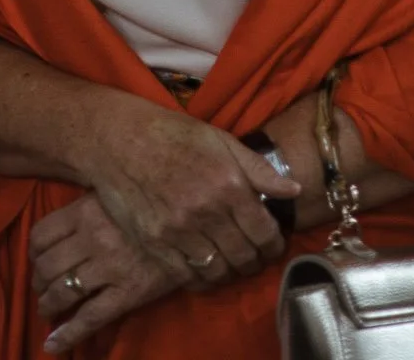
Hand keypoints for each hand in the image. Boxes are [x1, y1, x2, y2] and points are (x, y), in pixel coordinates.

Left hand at [30, 195, 183, 352]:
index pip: (41, 235)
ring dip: (47, 304)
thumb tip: (56, 226)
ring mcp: (108, 269)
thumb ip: (84, 207)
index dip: (33, 250)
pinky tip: (52, 345)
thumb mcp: (112, 193)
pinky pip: (89, 318)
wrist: (191, 228)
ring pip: (62, 292)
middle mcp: (92, 239)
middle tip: (40, 285)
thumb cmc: (147, 206)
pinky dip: (67, 334)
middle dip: (38, 281)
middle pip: (47, 266)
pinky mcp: (126, 294)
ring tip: (47, 307)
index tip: (36, 257)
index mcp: (86, 211)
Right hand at [78, 93, 297, 288]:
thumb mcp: (219, 139)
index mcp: (228, 183)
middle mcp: (207, 210)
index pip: (265, 232)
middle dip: (256, 261)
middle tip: (255, 258)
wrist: (119, 140)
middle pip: (245, 256)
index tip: (273, 244)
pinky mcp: (157, 244)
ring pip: (219, 271)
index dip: (275, 245)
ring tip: (232, 264)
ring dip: (231, 272)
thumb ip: (258, 168)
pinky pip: (189, 276)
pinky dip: (203, 279)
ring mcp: (180, 230)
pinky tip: (207, 269)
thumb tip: (295, 190)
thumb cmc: (172, 134)